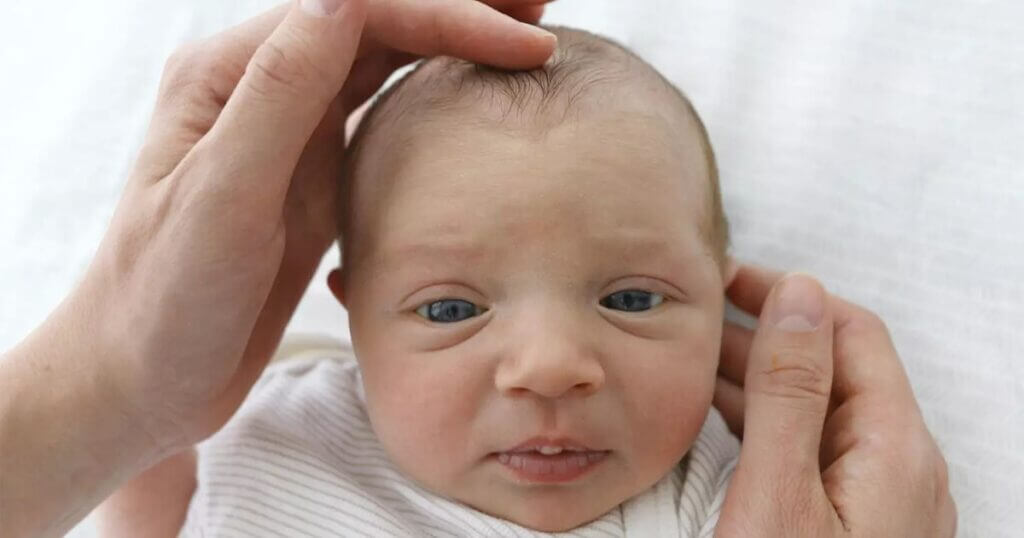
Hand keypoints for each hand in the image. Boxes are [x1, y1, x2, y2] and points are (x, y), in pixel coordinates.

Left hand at [86, 0, 553, 450]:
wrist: (142, 379)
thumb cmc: (164, 300)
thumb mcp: (219, 199)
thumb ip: (279, 95)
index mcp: (231, 75)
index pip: (357, 10)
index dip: (447, 14)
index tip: (525, 46)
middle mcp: (263, 89)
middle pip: (378, 19)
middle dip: (462, 10)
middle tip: (540, 11)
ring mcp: (290, 133)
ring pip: (385, 61)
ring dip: (454, 40)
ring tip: (524, 39)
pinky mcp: (311, 176)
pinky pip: (381, 116)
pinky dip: (434, 96)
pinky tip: (472, 98)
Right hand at [712, 265, 955, 536]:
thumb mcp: (779, 494)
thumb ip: (789, 394)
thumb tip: (799, 294)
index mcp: (896, 450)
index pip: (853, 331)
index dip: (788, 294)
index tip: (724, 281)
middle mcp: (901, 470)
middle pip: (835, 372)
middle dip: (763, 336)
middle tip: (692, 322)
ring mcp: (879, 502)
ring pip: (818, 414)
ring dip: (758, 381)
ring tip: (691, 365)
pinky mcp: (853, 529)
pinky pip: (811, 455)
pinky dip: (765, 427)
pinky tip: (719, 425)